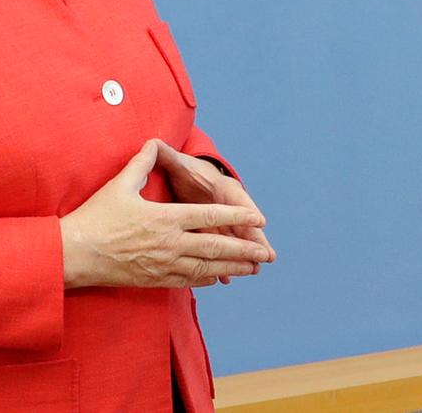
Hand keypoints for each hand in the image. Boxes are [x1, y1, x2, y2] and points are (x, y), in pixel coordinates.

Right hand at [59, 140, 271, 289]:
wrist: (74, 255)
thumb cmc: (95, 219)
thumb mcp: (119, 185)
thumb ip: (141, 163)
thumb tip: (151, 143)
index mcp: (165, 219)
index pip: (209, 217)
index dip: (236, 217)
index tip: (258, 218)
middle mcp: (170, 244)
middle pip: (215, 247)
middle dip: (244, 250)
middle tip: (266, 254)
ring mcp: (163, 265)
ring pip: (206, 268)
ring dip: (232, 268)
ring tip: (252, 268)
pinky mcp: (154, 280)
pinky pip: (188, 281)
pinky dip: (207, 278)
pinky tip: (217, 278)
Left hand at [157, 143, 273, 284]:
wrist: (189, 178)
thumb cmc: (186, 171)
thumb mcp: (178, 164)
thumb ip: (166, 156)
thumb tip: (154, 142)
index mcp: (221, 188)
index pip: (236, 199)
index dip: (247, 210)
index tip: (260, 221)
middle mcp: (226, 206)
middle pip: (242, 224)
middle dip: (255, 240)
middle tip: (267, 255)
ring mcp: (222, 222)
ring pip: (235, 240)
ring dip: (244, 255)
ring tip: (254, 270)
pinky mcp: (214, 233)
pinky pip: (221, 250)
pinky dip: (224, 263)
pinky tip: (226, 279)